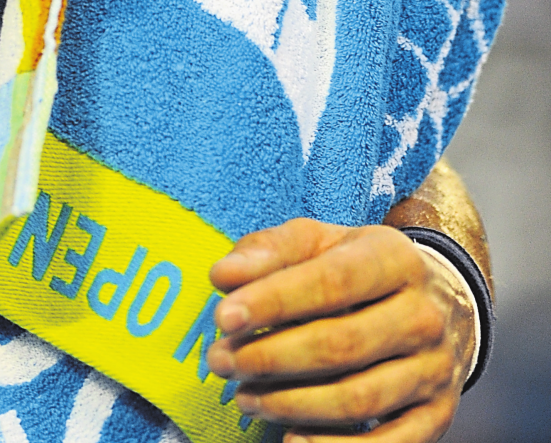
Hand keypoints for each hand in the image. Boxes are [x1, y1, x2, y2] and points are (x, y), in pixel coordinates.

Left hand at [205, 217, 476, 441]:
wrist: (444, 302)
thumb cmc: (362, 269)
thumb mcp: (322, 242)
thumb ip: (270, 251)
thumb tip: (224, 275)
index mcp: (394, 258)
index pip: (332, 282)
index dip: (274, 301)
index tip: (224, 317)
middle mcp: (423, 314)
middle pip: (342, 344)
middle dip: (271, 357)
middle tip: (221, 361)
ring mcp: (435, 369)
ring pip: (359, 398)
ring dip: (292, 404)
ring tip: (244, 397)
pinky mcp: (438, 414)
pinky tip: (291, 438)